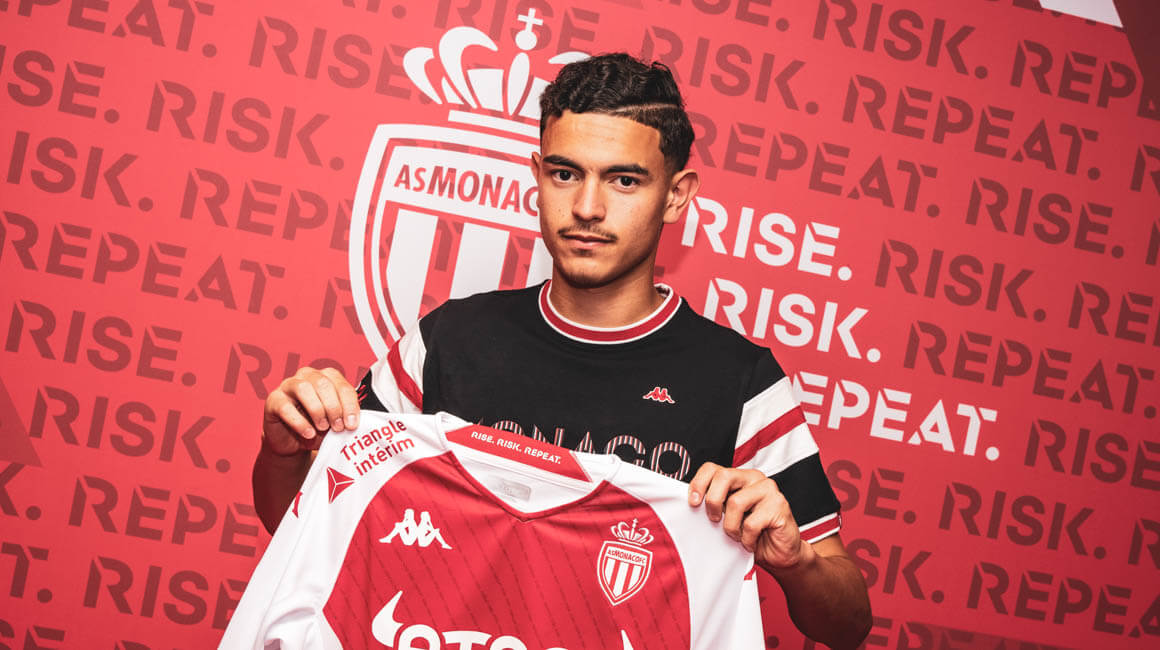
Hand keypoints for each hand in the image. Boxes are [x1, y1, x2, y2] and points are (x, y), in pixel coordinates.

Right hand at [261, 367, 359, 455]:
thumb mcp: (335, 423)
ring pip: (303, 388)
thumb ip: (345, 418)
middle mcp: (307, 376)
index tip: (352, 424)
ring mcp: (288, 386)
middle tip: (338, 427)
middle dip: (334, 407)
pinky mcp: (273, 400)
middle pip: (323, 383)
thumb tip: (354, 423)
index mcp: (326, 377)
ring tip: (323, 427)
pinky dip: (299, 422)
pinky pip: (285, 406)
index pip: (341, 384)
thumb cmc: (317, 428)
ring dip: (317, 410)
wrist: (292, 443)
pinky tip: (308, 433)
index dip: (349, 404)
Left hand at [688, 462, 814, 572]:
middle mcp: (754, 478)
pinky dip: (747, 539)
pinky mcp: (779, 505)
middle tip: (714, 520)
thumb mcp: (727, 516)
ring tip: (738, 536)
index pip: (712, 468)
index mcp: (739, 477)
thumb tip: (691, 503)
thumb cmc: (752, 534)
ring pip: (735, 502)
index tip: (693, 503)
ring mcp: (768, 489)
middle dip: (713, 501)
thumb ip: (715, 505)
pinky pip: (751, 523)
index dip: (698, 483)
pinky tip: (751, 542)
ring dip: (731, 527)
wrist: (780, 554)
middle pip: (723, 476)